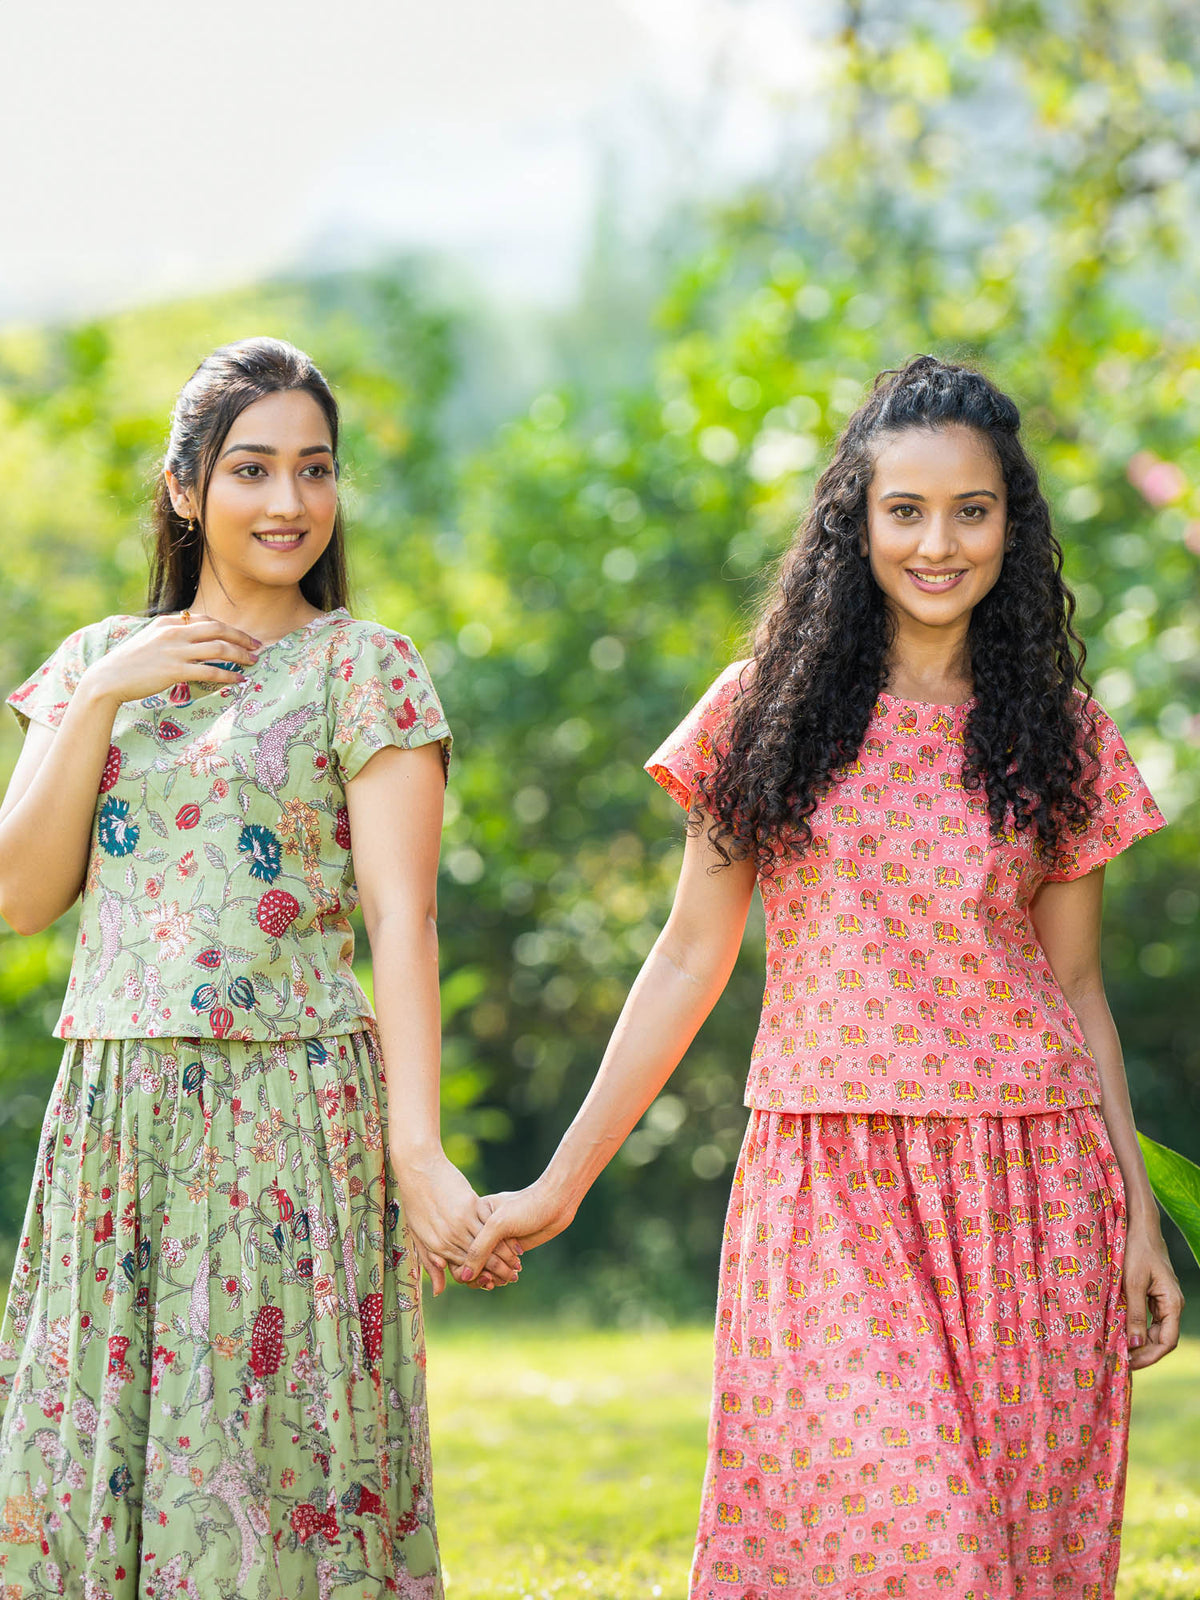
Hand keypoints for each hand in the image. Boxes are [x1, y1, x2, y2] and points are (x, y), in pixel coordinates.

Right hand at [82, 612, 261, 706]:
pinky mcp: (175, 670)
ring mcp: (175, 650)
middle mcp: (173, 632)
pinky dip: (229, 675)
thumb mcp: (149, 641)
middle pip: (218, 629)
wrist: (107, 679)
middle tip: (257, 646)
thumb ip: (170, 638)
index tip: (242, 636)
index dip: (228, 628)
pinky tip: (238, 680)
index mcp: (167, 622)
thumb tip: (192, 643)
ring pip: (219, 648)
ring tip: (253, 662)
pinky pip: (211, 670)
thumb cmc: (128, 664)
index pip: (206, 620)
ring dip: (241, 655)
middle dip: (242, 637)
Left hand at [393, 1149, 520, 1295]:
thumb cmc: (415, 1203)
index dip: (481, 1276)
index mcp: (436, 1245)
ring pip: (488, 1243)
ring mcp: (461, 1219)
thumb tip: (438, 1291)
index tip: (494, 1282)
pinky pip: (489, 1223)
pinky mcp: (470, 1203)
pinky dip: (502, 1232)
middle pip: (479, 1258)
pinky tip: (513, 1239)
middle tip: (513, 1276)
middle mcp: (450, 1235)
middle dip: (498, 1270)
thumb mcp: (418, 1236)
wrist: (419, 1170)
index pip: (464, 1267)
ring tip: (518, 1262)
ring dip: (505, 1255)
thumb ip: (429, 1263)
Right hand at [455, 1179, 576, 1284]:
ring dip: (492, 1276)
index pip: (460, 1247)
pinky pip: (497, 1266)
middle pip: (470, 1258)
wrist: (555, 1203)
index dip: (467, 1265)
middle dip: (481, 1273)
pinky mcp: (508, 1247)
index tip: (481, 1274)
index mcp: (473, 1215)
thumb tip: (465, 1277)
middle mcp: (481, 1227)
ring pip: (484, 1265)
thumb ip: (480, 1249)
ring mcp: (495, 1238)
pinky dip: (501, 1274)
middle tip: (492, 1281)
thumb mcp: (499, 1225)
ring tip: (505, 1279)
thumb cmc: (526, 1207)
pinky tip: (511, 1277)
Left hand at [1123, 1218, 1183, 1369]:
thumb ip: (1135, 1314)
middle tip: (1120, 1360)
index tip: (1129, 1364)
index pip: (1166, 1341)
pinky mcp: (1154, 1294)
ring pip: (1155, 1330)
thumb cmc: (1137, 1250)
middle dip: (1143, 1352)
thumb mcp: (1132, 1283)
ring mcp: (1163, 1300)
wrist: (1139, 1226)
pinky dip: (1137, 1328)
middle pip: (1162, 1339)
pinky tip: (1122, 1332)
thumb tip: (1136, 1344)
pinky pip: (1149, 1318)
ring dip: (1139, 1342)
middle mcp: (1172, 1305)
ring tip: (1119, 1350)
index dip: (1149, 1357)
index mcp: (1172, 1303)